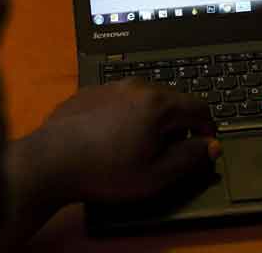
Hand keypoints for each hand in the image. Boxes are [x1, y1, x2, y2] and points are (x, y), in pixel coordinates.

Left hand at [14, 78, 220, 204]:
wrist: (50, 161)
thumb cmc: (105, 171)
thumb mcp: (155, 175)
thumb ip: (189, 158)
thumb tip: (211, 146)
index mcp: (158, 103)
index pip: (198, 106)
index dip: (207, 127)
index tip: (202, 145)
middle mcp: (136, 86)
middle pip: (173, 98)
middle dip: (179, 122)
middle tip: (169, 150)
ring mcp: (111, 86)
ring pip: (145, 97)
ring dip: (152, 116)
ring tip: (139, 144)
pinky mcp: (90, 91)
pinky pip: (120, 98)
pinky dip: (127, 113)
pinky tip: (113, 136)